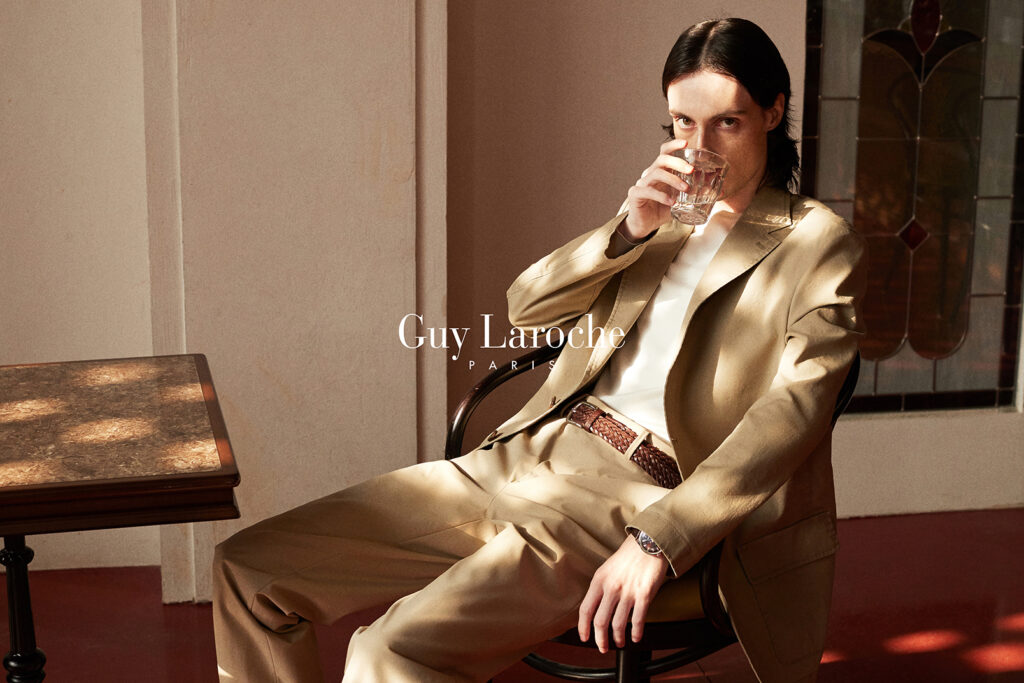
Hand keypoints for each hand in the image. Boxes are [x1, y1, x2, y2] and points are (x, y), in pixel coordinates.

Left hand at [577, 537, 669, 652]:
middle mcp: (611, 588)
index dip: (583, 627)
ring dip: (618, 638)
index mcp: (599, 580)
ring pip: (618, 624)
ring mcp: (628, 592)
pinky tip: (635, 637)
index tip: (584, 637)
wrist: (648, 543)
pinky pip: (638, 620)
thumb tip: (596, 607)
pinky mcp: (644, 595)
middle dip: (600, 639)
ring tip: (619, 643)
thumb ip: (601, 587)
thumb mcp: (607, 568)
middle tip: (602, 647)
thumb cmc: (628, 555)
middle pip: (600, 621)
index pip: (585, 609)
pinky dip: (636, 632)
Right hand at [621, 138, 692, 241]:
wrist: (645, 225)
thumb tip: (720, 191)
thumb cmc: (662, 209)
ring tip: (686, 189)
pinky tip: (672, 202)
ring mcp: (641, 183)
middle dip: (677, 162)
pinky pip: (648, 191)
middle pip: (662, 160)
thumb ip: (697, 193)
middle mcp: (650, 174)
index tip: (686, 143)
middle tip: (691, 170)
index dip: (674, 145)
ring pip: (657, 173)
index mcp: (661, 171)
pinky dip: (661, 196)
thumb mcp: (682, 200)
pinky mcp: (635, 194)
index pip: (665, 152)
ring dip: (673, 179)